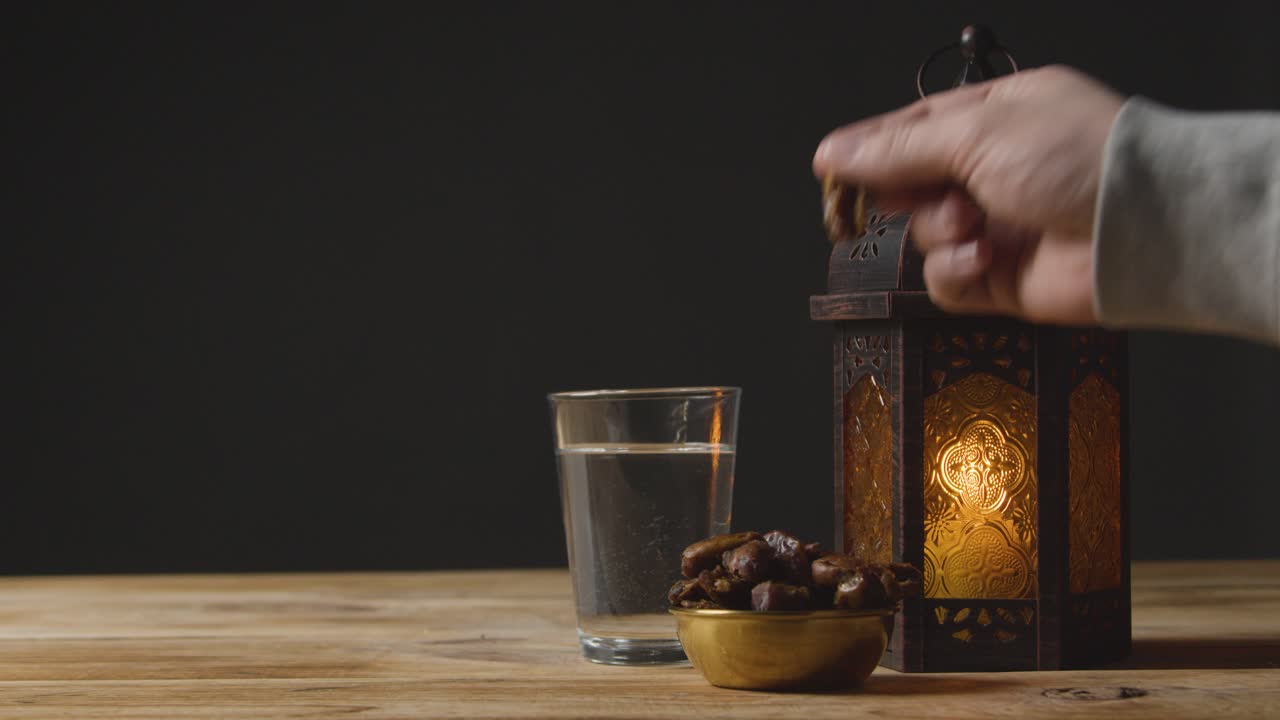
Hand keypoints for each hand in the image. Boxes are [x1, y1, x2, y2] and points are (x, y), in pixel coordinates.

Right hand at [812, 66, 1124, 324]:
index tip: (830, 169)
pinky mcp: (1004, 278)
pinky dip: (955, 271)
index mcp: (997, 115)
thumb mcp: (976, 133)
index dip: (870, 149)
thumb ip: (897, 148)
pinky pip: (947, 280)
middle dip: (901, 193)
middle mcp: (997, 168)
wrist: (1141, 230)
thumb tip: (831, 152)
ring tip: (972, 226)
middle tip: (893, 197)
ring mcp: (1000, 224)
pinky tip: (982, 259)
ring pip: (925, 234)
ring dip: (939, 232)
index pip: (914, 128)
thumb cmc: (1074, 159)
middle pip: (912, 183)